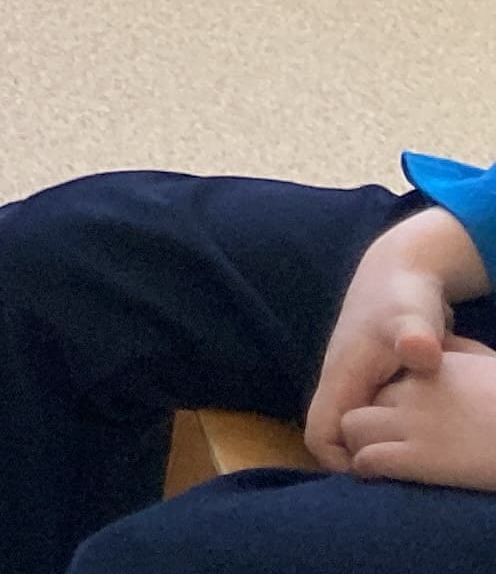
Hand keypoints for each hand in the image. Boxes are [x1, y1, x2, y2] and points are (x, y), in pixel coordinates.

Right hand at [313, 203, 493, 462]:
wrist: (402, 265)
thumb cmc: (404, 295)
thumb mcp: (413, 316)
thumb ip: (415, 337)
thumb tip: (419, 354)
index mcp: (339, 377)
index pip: (320, 437)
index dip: (342, 465)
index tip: (381, 476)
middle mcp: (339, 381)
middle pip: (335, 437)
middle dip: (363, 459)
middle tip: (406, 475)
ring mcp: (353, 378)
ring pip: (353, 425)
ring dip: (377, 443)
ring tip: (416, 454)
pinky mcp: (371, 376)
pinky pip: (371, 413)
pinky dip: (390, 425)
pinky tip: (422, 426)